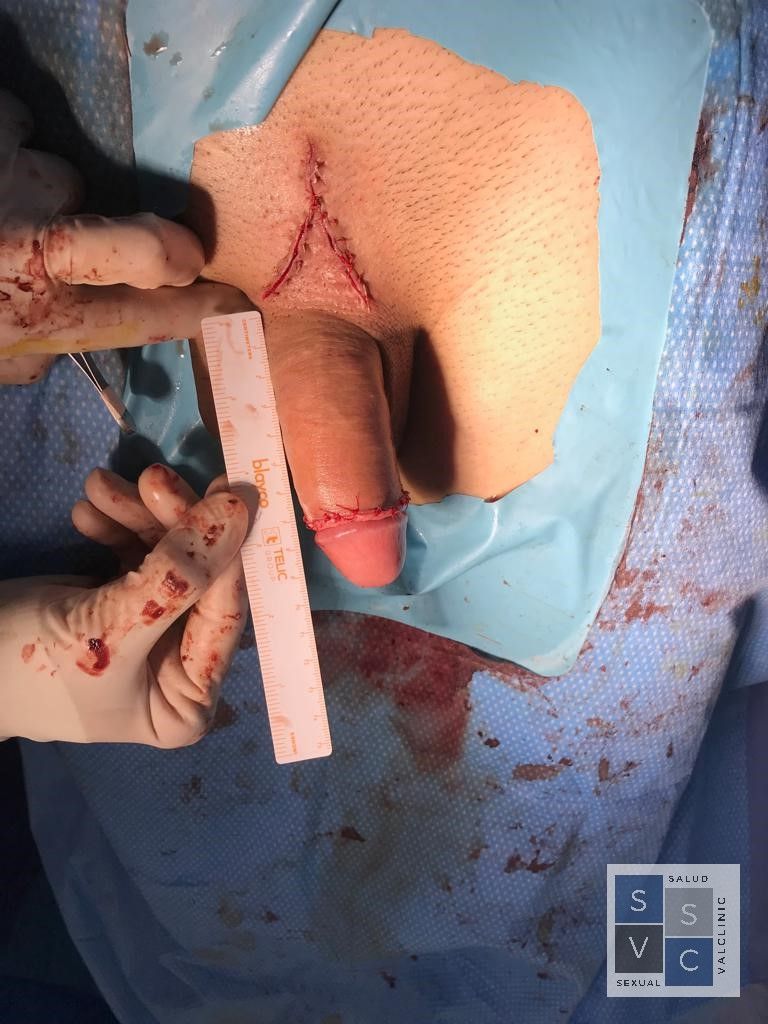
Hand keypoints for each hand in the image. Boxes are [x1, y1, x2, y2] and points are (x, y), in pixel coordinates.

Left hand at [0, 89, 248, 383]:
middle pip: (121, 236)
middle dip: (121, 245)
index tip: (231, 304)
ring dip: (31, 188)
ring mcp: (15, 176)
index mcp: (31, 305)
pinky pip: (16, 122)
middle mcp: (35, 241)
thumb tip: (47, 350)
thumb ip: (21, 352)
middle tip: (105, 253)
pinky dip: (0, 142)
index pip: (139, 312)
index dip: (190, 310)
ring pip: (61, 174)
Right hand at [0, 465, 247, 745]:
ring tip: (99, 485)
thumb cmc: (19, 668)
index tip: (227, 493)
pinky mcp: (125, 601)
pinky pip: (137, 554)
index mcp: (186, 703)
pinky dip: (117, 527)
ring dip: (138, 516)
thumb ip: (176, 578)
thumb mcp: (104, 627)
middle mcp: (180, 669)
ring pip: (170, 556)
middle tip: (153, 477)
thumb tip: (238, 514)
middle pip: (201, 579)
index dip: (226, 553)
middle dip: (175, 524)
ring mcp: (154, 632)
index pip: (224, 617)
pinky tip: (88, 508)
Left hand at [186, 29, 598, 586]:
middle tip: (354, 339)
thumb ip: (330, 442)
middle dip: (426, 400)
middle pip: (511, 414)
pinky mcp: (570, 174)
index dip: (397, 458)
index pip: (478, 470)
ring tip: (383, 280)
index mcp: (503, 316)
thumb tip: (368, 567)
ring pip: (528, 354)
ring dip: (455, 346)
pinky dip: (478, 292)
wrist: (302, 21)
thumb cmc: (273, 168)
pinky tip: (424, 244)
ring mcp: (581, 219)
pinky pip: (536, 289)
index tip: (343, 407)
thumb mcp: (285, 318)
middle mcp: (573, 281)